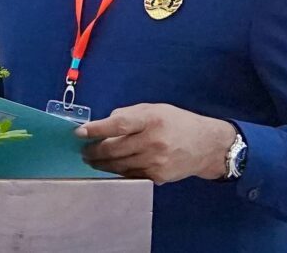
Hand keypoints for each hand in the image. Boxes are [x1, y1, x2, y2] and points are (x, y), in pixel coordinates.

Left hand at [76, 103, 235, 182]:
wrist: (206, 145)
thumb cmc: (177, 122)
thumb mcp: (155, 109)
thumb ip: (129, 114)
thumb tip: (104, 124)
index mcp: (152, 119)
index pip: (118, 125)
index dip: (96, 129)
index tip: (80, 133)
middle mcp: (153, 141)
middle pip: (114, 149)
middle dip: (94, 151)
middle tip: (83, 151)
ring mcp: (156, 162)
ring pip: (119, 165)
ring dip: (102, 164)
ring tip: (92, 160)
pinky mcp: (158, 177)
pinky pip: (130, 175)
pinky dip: (118, 171)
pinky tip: (110, 167)